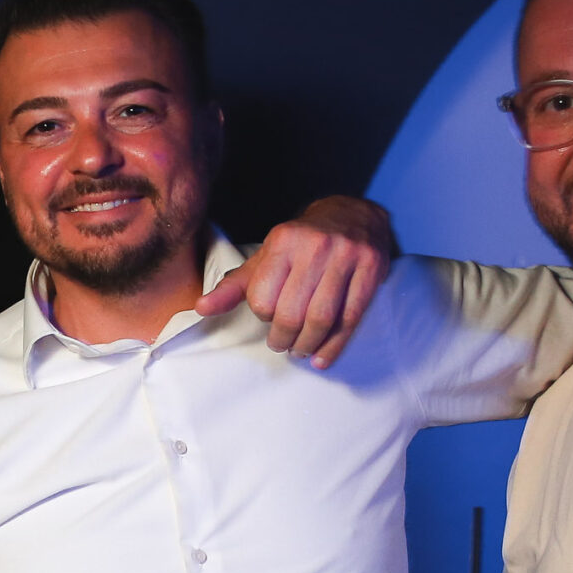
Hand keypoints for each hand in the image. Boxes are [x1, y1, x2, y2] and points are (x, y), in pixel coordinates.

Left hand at [196, 195, 396, 367]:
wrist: (354, 215)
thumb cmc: (303, 242)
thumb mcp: (267, 257)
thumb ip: (235, 285)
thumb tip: (201, 309)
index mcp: (283, 241)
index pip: (264, 297)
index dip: (263, 316)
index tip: (268, 320)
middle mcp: (315, 246)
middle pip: (293, 312)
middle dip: (284, 338)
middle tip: (283, 346)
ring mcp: (346, 256)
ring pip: (322, 317)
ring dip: (308, 344)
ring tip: (301, 351)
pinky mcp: (371, 268)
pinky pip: (351, 317)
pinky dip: (335, 345)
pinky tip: (323, 357)